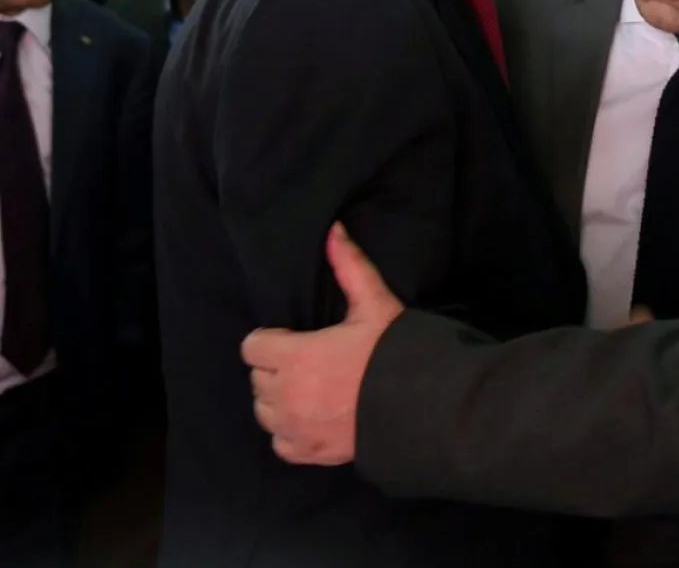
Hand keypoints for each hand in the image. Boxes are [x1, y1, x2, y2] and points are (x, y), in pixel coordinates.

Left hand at [241, 223, 403, 465]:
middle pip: (257, 379)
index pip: (252, 347)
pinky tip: (313, 418)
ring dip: (279, 400)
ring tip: (310, 390)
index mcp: (294, 356)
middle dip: (276, 368)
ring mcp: (295, 429)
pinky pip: (279, 443)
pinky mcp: (308, 453)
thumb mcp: (375, 304)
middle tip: (308, 363)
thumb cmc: (394, 352)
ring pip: (264, 412)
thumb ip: (349, 267)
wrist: (422, 406)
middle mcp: (285, 395)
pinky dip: (290, 432)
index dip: (271, 340)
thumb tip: (333, 230)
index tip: (294, 339)